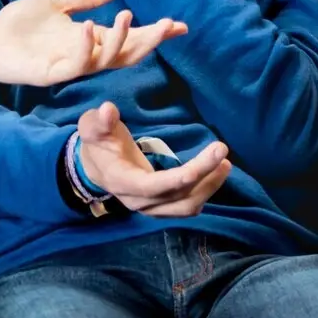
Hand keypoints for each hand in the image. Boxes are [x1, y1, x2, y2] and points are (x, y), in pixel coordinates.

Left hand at [0, 0, 186, 86]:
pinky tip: (90, 25)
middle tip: (168, 25)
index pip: (129, 38)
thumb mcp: (57, 4)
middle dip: (149, 41)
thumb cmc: (20, 27)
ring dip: (120, 40)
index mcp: (90, 40)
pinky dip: (85, 46)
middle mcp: (86, 56)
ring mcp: (70, 66)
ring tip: (128, 15)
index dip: (154, 33)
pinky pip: (75, 64)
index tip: (179, 25)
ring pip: (106, 60)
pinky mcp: (51, 73)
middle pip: (127, 54)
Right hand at [76, 102, 230, 215]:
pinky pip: (186, 207)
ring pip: (186, 206)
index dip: (183, 176)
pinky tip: (214, 174)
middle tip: (222, 150)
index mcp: (122, 181)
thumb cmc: (97, 144)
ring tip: (225, 164)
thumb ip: (99, 120)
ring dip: (209, 187)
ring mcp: (151, 208)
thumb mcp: (92, 127)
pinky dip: (204, 192)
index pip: (155, 186)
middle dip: (204, 175)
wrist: (94, 167)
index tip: (210, 157)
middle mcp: (139, 201)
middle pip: (178, 196)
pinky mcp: (160, 208)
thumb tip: (108, 109)